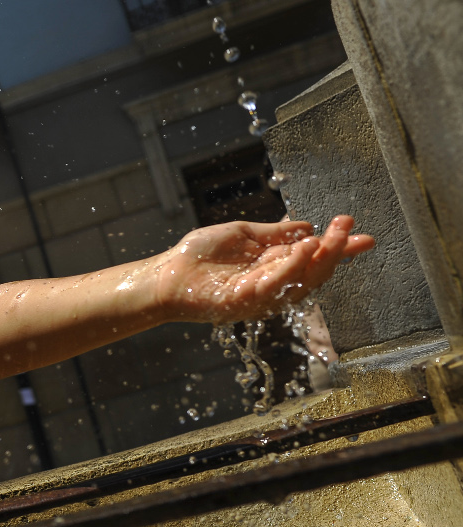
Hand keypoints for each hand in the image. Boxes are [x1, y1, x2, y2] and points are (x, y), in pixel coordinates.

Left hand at [155, 215, 373, 323]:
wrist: (167, 274)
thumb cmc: (199, 256)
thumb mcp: (243, 234)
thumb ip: (274, 234)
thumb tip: (306, 225)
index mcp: (273, 266)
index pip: (313, 257)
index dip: (337, 246)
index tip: (359, 232)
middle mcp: (273, 284)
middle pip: (314, 271)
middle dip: (336, 249)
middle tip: (349, 226)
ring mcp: (261, 295)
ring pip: (301, 280)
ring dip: (322, 257)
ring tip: (334, 235)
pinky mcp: (247, 301)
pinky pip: (276, 284)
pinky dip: (293, 266)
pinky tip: (306, 247)